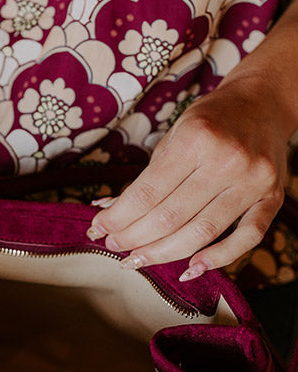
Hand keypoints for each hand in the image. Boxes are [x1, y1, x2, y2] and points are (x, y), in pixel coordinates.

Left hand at [87, 76, 288, 280]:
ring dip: (162, 254)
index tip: (98, 228)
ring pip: (201, 234)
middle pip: (169, 218)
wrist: (263, 103)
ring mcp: (253, 182)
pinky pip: (246, 239)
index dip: (117, 218)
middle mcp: (227, 161)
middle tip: (113, 246)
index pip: (146, 193)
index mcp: (196, 139)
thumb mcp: (174, 136)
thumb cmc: (211, 120)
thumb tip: (108, 209)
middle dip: (133, 238)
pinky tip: (190, 269)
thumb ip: (146, 176)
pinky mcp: (272, 198)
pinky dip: (217, 258)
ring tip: (137, 259)